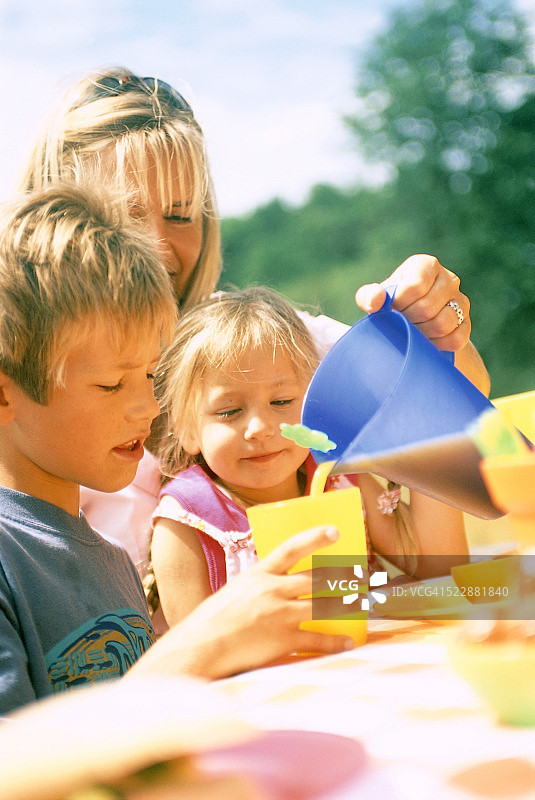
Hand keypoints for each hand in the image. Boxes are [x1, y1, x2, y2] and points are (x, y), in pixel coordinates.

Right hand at [129, 526, 353, 681]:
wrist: (200, 647)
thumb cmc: (211, 622)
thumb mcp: (235, 591)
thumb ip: (258, 587)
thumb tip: (276, 586)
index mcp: (258, 574)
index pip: (291, 548)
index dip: (315, 538)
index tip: (335, 531)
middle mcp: (272, 589)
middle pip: (316, 578)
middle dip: (341, 577)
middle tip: (359, 575)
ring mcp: (279, 613)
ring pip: (323, 605)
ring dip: (345, 606)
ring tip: (360, 605)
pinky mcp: (283, 638)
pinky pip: (318, 639)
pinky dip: (336, 642)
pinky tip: (348, 642)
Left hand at [355, 254, 469, 351]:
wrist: (412, 323)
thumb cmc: (391, 305)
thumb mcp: (376, 298)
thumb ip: (369, 296)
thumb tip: (375, 300)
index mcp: (426, 265)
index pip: (416, 286)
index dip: (400, 303)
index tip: (391, 310)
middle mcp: (448, 279)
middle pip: (428, 307)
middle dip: (408, 321)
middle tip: (400, 324)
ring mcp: (461, 301)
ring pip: (443, 324)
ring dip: (422, 334)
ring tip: (411, 332)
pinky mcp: (466, 323)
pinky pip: (455, 339)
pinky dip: (437, 345)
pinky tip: (425, 342)